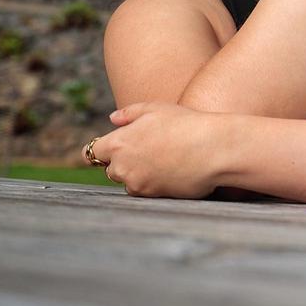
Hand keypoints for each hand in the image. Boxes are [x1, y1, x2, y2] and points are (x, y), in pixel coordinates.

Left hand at [84, 102, 225, 198]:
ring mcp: (137, 184)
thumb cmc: (187, 124)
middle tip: (150, 150)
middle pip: (111, 169)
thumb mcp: (157, 108)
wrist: (214, 148)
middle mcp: (122, 167)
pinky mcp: (153, 197)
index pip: (91, 153)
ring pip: (130, 182)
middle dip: (124, 162)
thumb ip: (130, 113)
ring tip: (166, 159)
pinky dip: (155, 184)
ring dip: (140, 174)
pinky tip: (174, 170)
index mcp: (118, 143)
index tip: (114, 148)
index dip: (102, 150)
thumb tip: (113, 119)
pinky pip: (146, 191)